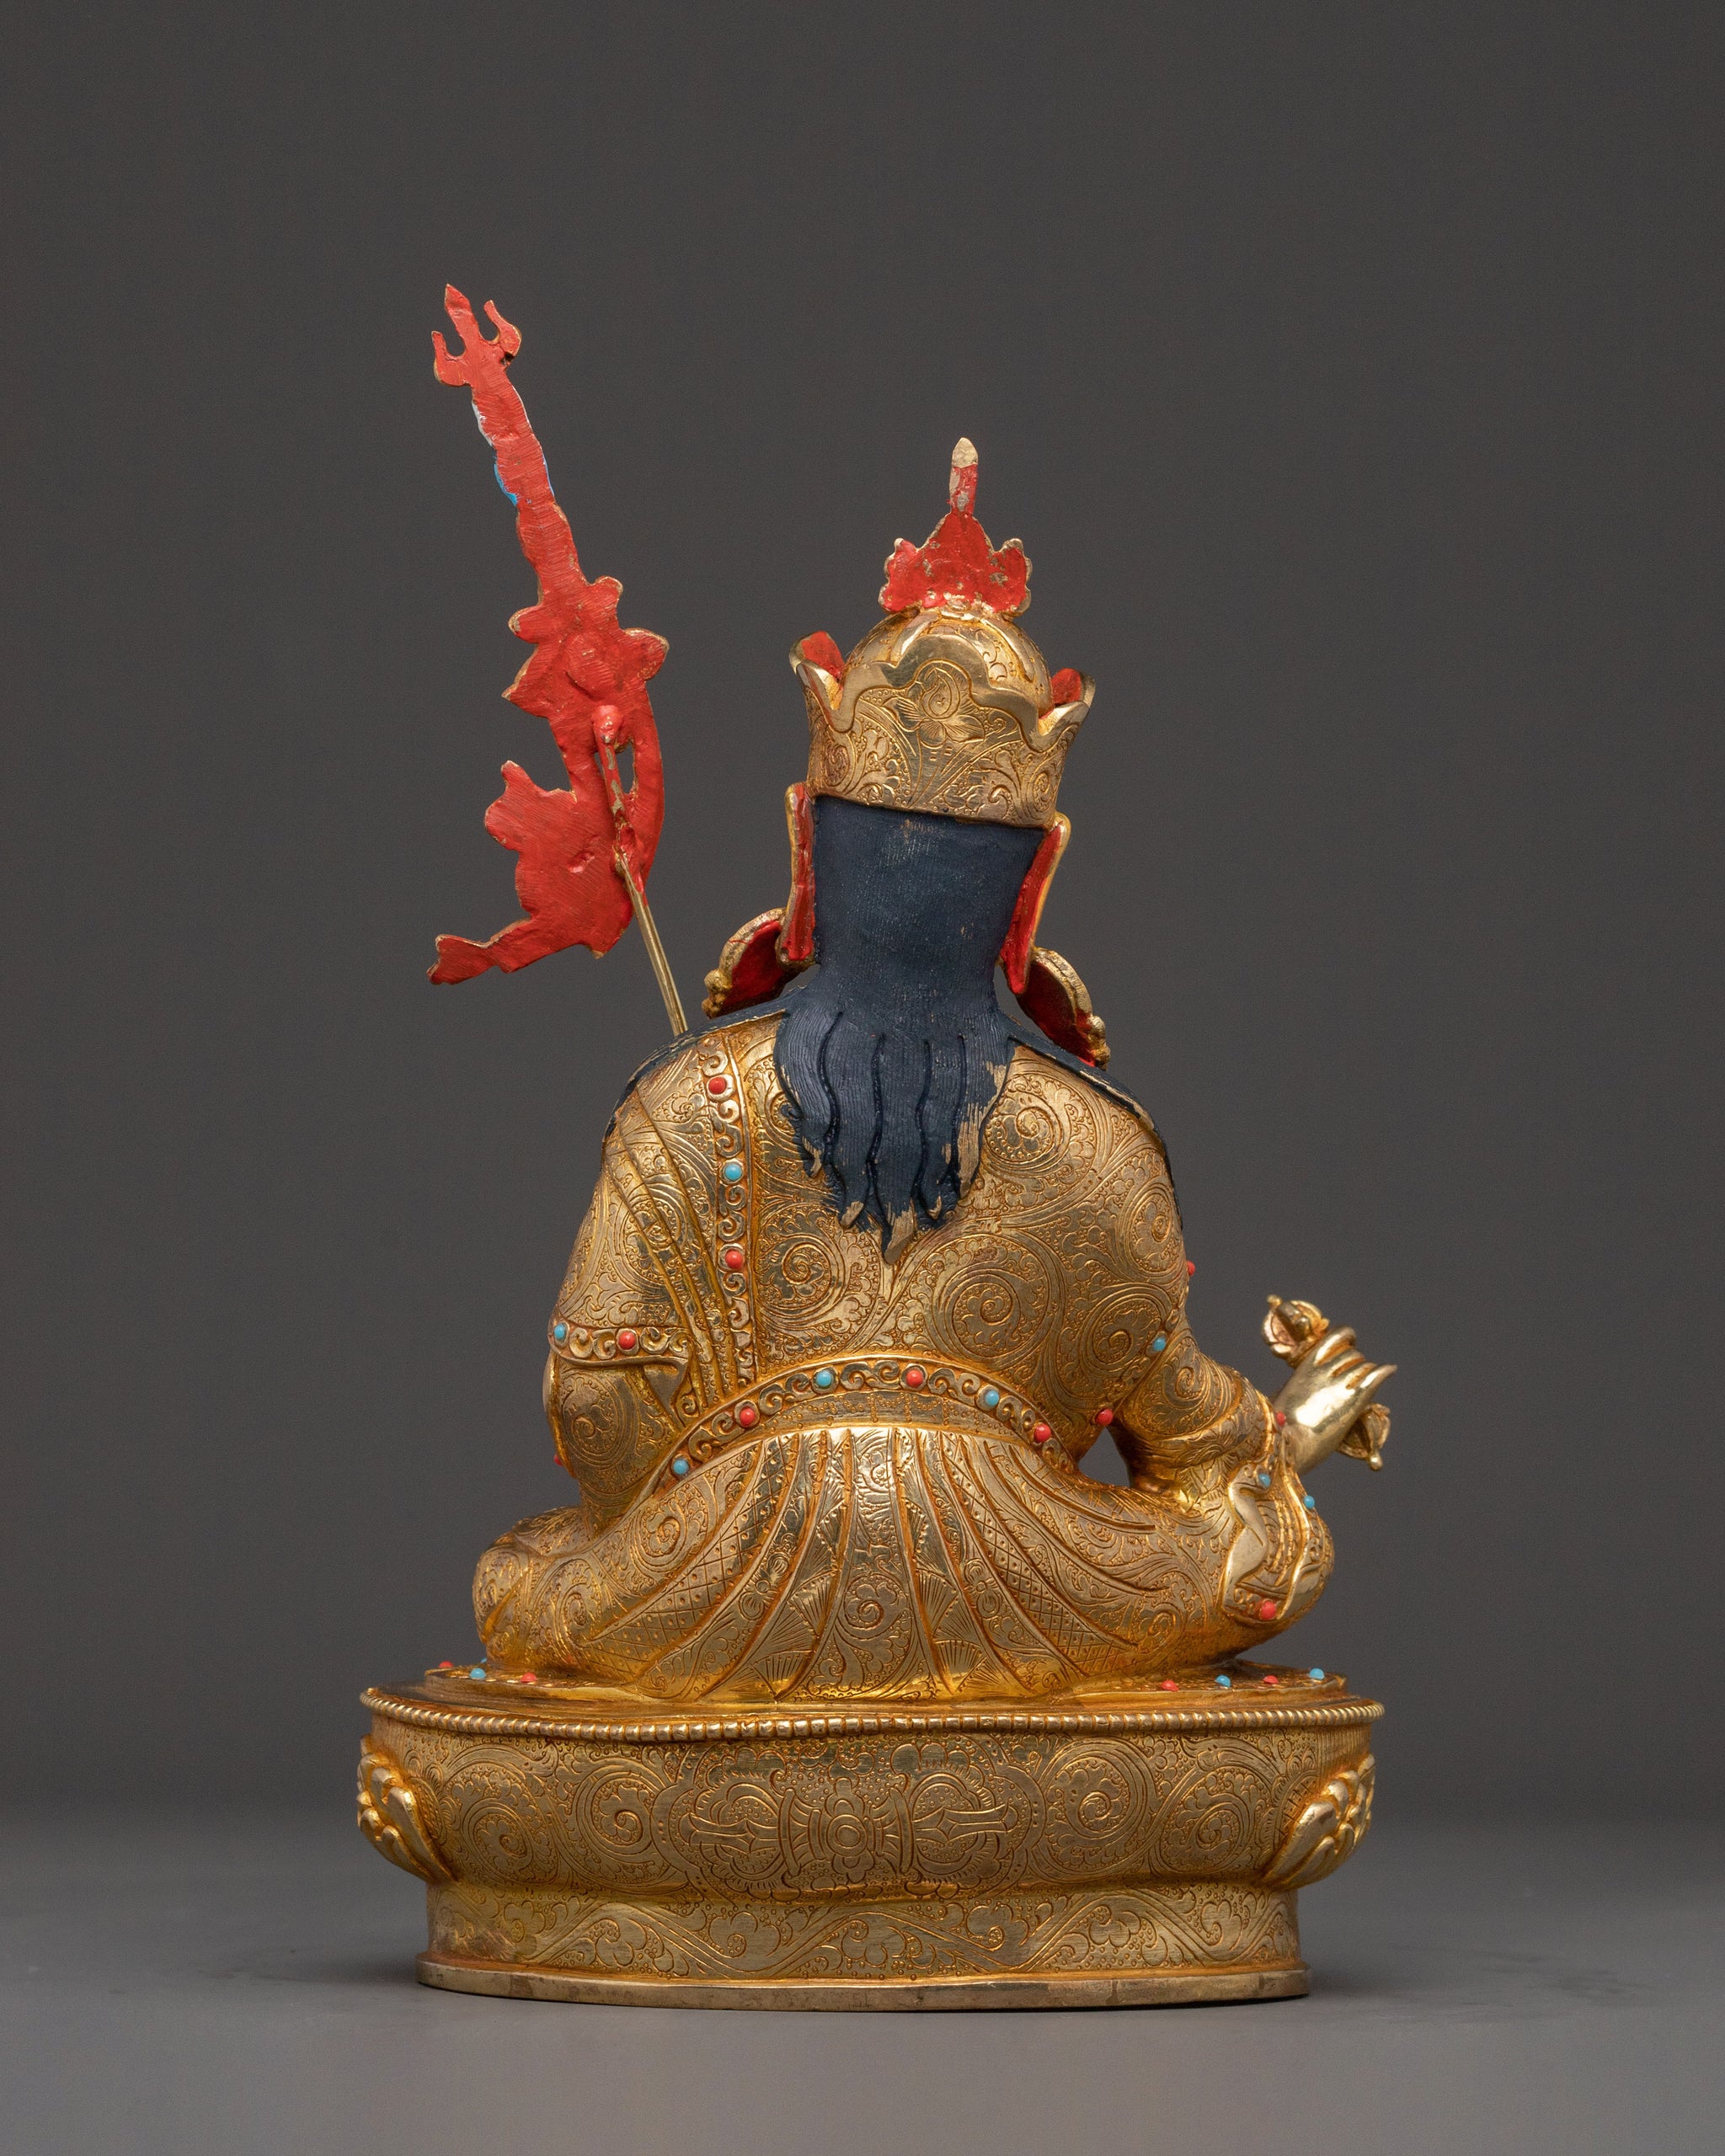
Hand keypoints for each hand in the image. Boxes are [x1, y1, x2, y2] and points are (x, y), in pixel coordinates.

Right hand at [1267, 1303, 1394, 1473]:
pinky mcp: (1355, 1400)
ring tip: (1368, 1378)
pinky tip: (1390, 1369)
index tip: (1351, 1341)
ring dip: (1367, 1371)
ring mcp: (1341, 1384)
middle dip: (1355, 1361)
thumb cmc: (1280, 1427)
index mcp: (1306, 1367)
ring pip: (1364, 1365)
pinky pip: (1375, 1376)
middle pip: (1352, 1354)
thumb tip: (1295, 1388)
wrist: (1289, 1443)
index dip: (1345, 1338)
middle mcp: (1325, 1370)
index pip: (1333, 1339)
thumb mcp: (1282, 1399)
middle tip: (1356, 1373)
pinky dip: (1384, 1371)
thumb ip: (1296, 1389)